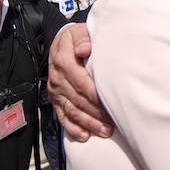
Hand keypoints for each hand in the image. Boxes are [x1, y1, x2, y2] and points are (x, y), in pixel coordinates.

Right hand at [48, 23, 112, 139]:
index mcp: (63, 61)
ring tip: (105, 131)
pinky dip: (72, 128)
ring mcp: (56, 91)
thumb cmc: (77, 38)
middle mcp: (57, 78)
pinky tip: (84, 136)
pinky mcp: (55, 100)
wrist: (61, 43)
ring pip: (72, 111)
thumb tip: (85, 50)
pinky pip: (62, 116)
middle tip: (113, 124)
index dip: (96, 95)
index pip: (81, 82)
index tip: (112, 104)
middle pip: (78, 100)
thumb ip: (83, 39)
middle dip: (96, 114)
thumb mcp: (79, 32)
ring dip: (88, 124)